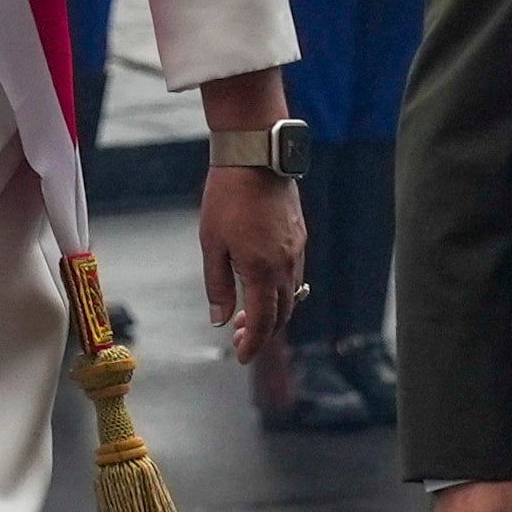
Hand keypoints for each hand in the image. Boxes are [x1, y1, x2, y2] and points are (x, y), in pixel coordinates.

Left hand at [196, 154, 305, 365]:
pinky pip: (295, 273)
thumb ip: (218, 285)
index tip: (242, 356)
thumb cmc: (227, 197)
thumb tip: (221, 319)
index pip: (264, 323)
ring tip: (247, 310)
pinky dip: (281, 288)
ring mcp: (297, 249)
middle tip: (240, 334)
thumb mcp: (212, 243)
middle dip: (263, 331)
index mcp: (262, 271)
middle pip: (282, 314)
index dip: (253, 344)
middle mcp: (286, 265)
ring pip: (292, 294)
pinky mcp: (299, 235)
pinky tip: (261, 281)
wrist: (256, 155)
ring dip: (273, 310)